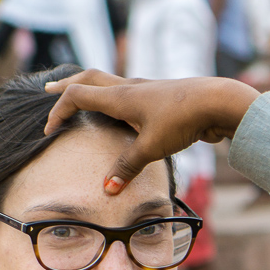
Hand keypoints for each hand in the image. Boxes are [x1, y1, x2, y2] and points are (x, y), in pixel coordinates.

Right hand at [44, 70, 259, 193]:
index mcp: (120, 96)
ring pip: (110, 83)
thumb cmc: (183, 120)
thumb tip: (107, 190)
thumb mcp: (152, 147)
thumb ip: (127, 167)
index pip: (77, 96)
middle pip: (89, 79)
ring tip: (82, 98)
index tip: (49, 130)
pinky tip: (121, 110)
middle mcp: (129, 87)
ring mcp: (146, 89)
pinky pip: (129, 92)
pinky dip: (114, 98)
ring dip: (91, 89)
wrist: (219, 101)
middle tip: (49, 90)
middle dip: (67, 86)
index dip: (59, 111)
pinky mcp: (161, 97)